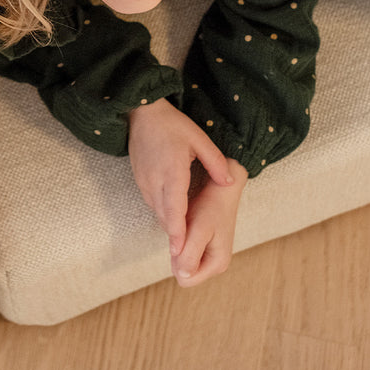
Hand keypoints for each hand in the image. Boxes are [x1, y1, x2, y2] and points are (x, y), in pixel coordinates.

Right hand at [128, 99, 230, 260]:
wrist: (140, 112)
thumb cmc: (171, 124)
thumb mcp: (199, 139)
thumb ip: (216, 163)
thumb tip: (230, 182)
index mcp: (172, 171)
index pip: (174, 209)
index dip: (178, 231)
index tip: (181, 250)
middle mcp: (155, 181)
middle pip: (164, 216)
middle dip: (174, 236)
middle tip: (185, 257)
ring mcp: (144, 181)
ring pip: (157, 212)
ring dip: (169, 225)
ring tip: (182, 243)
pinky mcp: (139, 180)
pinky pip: (152, 203)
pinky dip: (163, 213)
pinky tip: (173, 218)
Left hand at [172, 160, 246, 286]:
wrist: (223, 188)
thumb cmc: (211, 207)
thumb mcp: (199, 230)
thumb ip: (190, 255)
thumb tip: (181, 277)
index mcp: (217, 264)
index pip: (185, 280)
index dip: (177, 260)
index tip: (184, 238)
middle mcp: (216, 264)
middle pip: (184, 272)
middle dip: (179, 253)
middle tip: (187, 230)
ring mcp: (212, 256)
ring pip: (183, 261)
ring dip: (181, 244)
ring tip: (190, 226)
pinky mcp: (206, 247)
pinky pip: (186, 251)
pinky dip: (183, 239)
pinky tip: (190, 225)